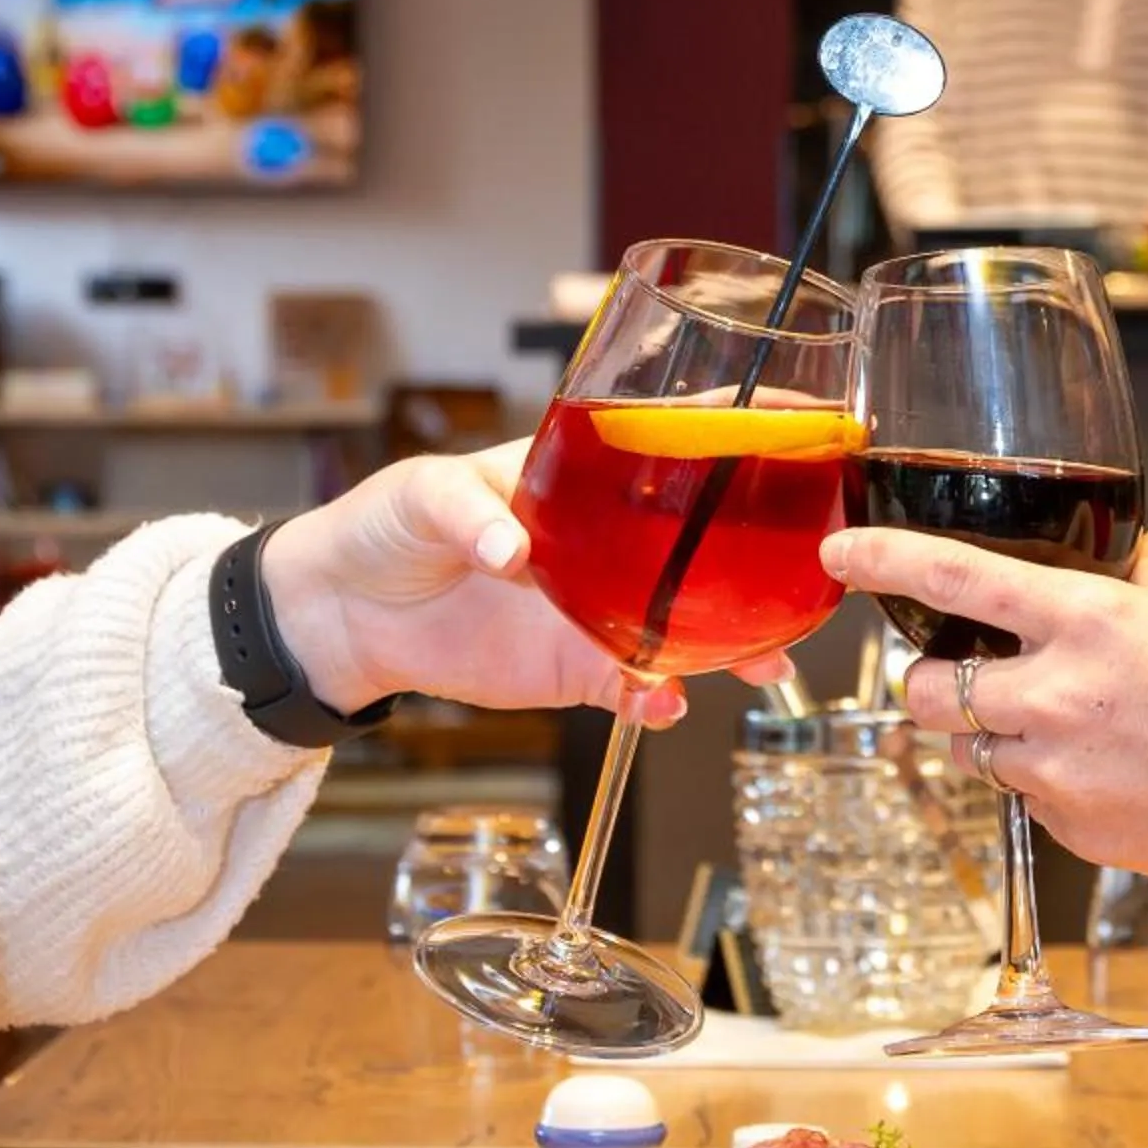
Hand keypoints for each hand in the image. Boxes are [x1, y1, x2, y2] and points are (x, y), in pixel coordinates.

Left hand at [261, 443, 791, 724]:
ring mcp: (597, 609)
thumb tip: (513, 550)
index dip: (730, 444)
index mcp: (581, 479)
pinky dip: (656, 702)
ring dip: (729, 646)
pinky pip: (633, 688)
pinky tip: (667, 707)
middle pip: (699, 551)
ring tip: (763, 665)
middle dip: (756, 567)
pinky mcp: (575, 668)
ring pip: (684, 626)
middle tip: (803, 583)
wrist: (344, 616)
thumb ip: (471, 513)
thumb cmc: (385, 525)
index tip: (792, 440)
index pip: (666, 452)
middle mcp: (606, 544)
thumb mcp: (423, 495)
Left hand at [820, 523, 1147, 893]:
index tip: (841, 552)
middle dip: (932, 685)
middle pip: (930, 693)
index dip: (883, 560)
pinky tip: (1113, 779)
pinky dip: (1051, 789)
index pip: (953, 577)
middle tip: (963, 679)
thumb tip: (1144, 554)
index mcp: (1090, 622)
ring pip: (976, 755)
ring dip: (997, 740)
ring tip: (1068, 732)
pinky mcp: (1079, 833)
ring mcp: (1062, 773)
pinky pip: (1031, 805)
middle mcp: (1059, 696)